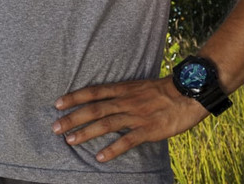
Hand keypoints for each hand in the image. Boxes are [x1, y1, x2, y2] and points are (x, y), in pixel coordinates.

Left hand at [51, 77, 208, 162]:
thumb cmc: (165, 90)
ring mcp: (136, 115)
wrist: (189, 92)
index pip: (93, 92)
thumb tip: (107, 100)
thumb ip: (124, 93)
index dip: (74, 97)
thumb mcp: (140, 86)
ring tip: (69, 141)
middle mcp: (126, 101)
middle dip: (72, 118)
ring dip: (85, 133)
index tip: (57, 103)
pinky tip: (100, 157)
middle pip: (94, 109)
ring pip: (106, 124)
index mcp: (124, 89)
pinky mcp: (148, 130)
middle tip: (54, 127)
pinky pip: (127, 140)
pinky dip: (113, 149)